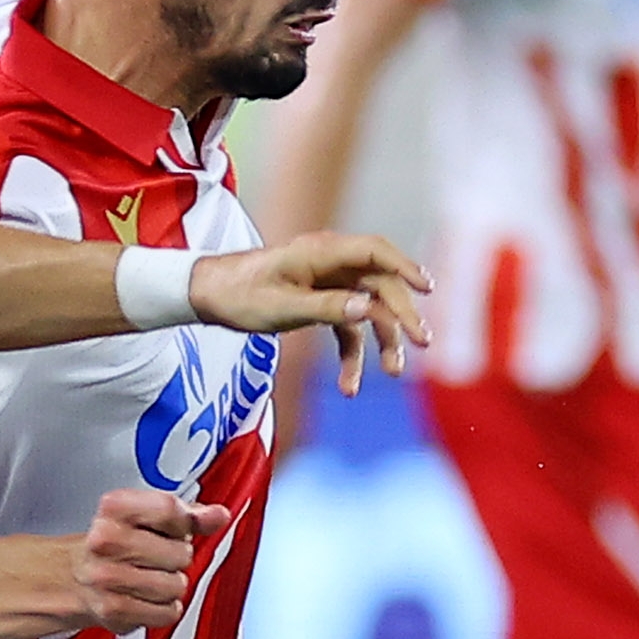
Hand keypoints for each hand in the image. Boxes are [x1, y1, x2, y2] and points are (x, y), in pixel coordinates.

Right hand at [73, 487, 228, 632]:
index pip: (170, 510)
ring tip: (150, 578)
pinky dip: (162, 609)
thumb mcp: (147, 517)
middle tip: (156, 557)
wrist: (74, 578)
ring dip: (171, 585)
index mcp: (114, 508)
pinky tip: (145, 598)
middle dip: (177, 557)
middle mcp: (105, 541)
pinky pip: (167, 612)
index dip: (184, 524)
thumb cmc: (114, 545)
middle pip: (180, 552)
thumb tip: (218, 516)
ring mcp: (108, 577)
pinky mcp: (114, 610)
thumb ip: (187, 515)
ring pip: (177, 585)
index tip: (178, 529)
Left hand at [191, 231, 431, 395]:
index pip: (376, 252)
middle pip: (380, 285)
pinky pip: (347, 329)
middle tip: (422, 343)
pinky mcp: (322, 304)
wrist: (210, 297)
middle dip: (402, 315)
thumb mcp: (283, 307)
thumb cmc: (242, 296)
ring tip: (393, 372)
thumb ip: (327, 307)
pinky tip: (349, 386)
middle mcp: (331, 263)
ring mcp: (328, 284)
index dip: (405, 267)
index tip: (427, 289)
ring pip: (369, 310)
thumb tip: (369, 310)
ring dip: (382, 341)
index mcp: (322, 252)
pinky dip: (352, 355)